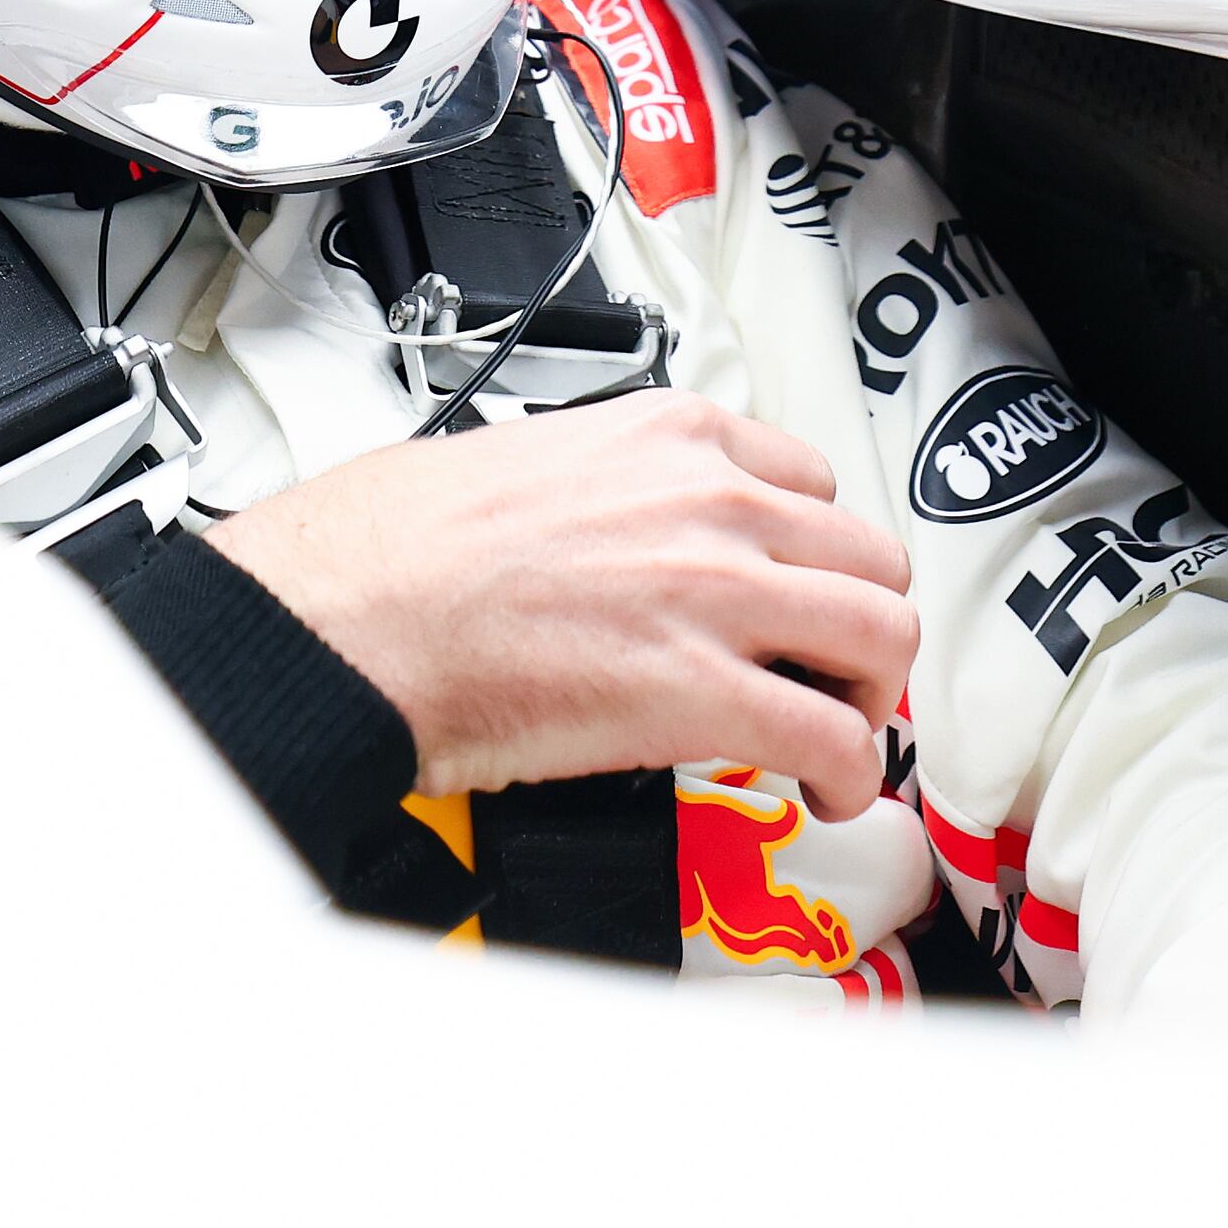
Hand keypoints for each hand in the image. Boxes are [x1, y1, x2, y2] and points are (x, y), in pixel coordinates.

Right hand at [203, 392, 918, 818]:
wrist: (344, 613)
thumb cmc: (390, 548)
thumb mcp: (524, 458)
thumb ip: (602, 485)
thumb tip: (605, 531)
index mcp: (669, 435)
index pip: (810, 482)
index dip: (810, 553)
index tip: (795, 592)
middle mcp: (712, 501)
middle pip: (868, 557)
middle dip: (856, 625)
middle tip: (826, 671)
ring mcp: (717, 593)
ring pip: (883, 636)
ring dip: (869, 695)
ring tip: (833, 732)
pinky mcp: (702, 693)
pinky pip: (834, 737)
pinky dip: (847, 774)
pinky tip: (817, 792)